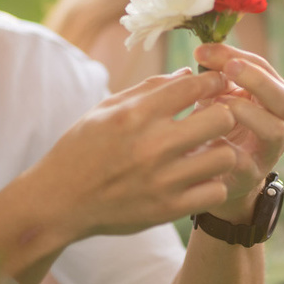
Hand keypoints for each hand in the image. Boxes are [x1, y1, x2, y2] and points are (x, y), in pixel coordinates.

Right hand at [32, 68, 239, 239]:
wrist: (59, 202)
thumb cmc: (82, 148)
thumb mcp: (107, 108)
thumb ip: (150, 89)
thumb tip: (189, 73)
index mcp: (135, 114)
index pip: (195, 86)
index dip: (214, 81)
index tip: (215, 85)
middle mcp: (151, 146)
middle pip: (221, 118)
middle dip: (223, 113)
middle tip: (216, 117)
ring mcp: (161, 181)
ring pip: (225, 156)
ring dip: (221, 149)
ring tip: (208, 149)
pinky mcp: (167, 210)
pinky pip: (216, 192)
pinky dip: (213, 183)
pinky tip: (199, 177)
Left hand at [193, 43, 283, 218]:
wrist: (211, 175)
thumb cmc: (215, 127)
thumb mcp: (215, 97)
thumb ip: (213, 76)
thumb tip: (202, 52)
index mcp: (271, 98)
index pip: (265, 69)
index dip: (237, 56)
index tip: (204, 50)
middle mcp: (281, 124)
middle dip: (257, 80)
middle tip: (229, 68)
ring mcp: (270, 152)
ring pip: (275, 130)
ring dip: (249, 113)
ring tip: (222, 105)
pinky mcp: (252, 177)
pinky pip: (248, 164)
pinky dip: (230, 150)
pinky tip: (209, 140)